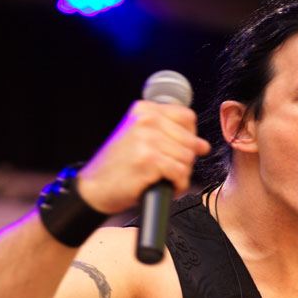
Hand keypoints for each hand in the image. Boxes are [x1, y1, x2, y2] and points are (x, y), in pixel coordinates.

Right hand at [77, 100, 210, 213]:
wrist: (94, 187)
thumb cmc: (119, 167)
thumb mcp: (139, 139)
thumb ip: (168, 135)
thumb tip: (203, 145)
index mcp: (144, 110)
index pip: (187, 118)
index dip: (190, 138)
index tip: (180, 151)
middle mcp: (146, 120)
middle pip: (190, 140)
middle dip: (186, 160)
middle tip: (169, 172)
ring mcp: (147, 139)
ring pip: (187, 158)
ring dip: (181, 175)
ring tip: (165, 180)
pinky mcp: (149, 160)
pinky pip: (180, 173)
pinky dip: (178, 185)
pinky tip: (166, 187)